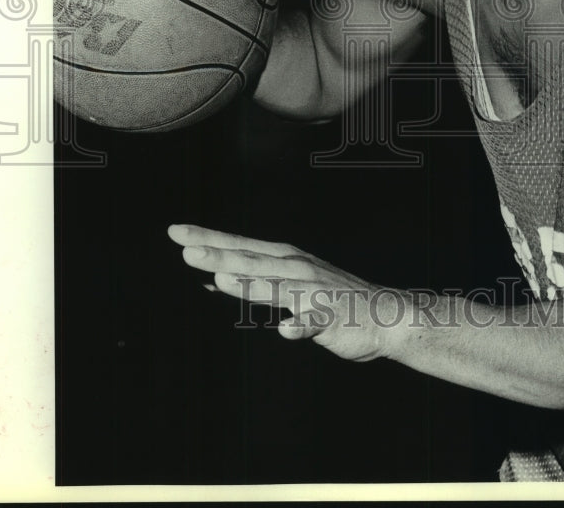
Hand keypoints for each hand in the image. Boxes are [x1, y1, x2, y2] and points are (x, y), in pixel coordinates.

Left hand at [168, 224, 406, 361]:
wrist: (387, 314)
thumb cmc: (332, 298)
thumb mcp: (289, 284)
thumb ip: (253, 282)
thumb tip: (213, 276)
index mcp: (285, 259)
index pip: (240, 245)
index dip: (208, 238)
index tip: (175, 232)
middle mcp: (297, 270)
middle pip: (251, 262)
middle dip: (219, 254)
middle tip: (185, 249)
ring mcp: (315, 292)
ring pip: (278, 288)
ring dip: (251, 283)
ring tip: (222, 278)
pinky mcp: (332, 317)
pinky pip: (315, 321)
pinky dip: (302, 325)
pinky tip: (288, 330)